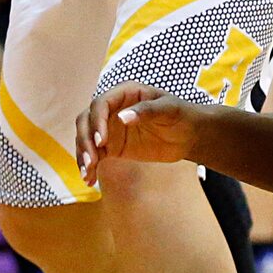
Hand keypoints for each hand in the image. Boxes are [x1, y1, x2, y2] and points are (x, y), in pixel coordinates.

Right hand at [76, 85, 197, 185]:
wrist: (189, 135)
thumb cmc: (181, 114)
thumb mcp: (169, 109)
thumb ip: (147, 111)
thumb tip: (122, 117)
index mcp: (124, 93)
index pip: (100, 104)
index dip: (97, 122)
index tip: (102, 142)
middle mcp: (112, 109)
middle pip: (86, 121)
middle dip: (85, 140)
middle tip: (92, 161)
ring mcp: (110, 128)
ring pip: (86, 139)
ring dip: (83, 155)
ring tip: (88, 174)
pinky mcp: (112, 147)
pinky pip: (95, 155)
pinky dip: (89, 167)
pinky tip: (90, 180)